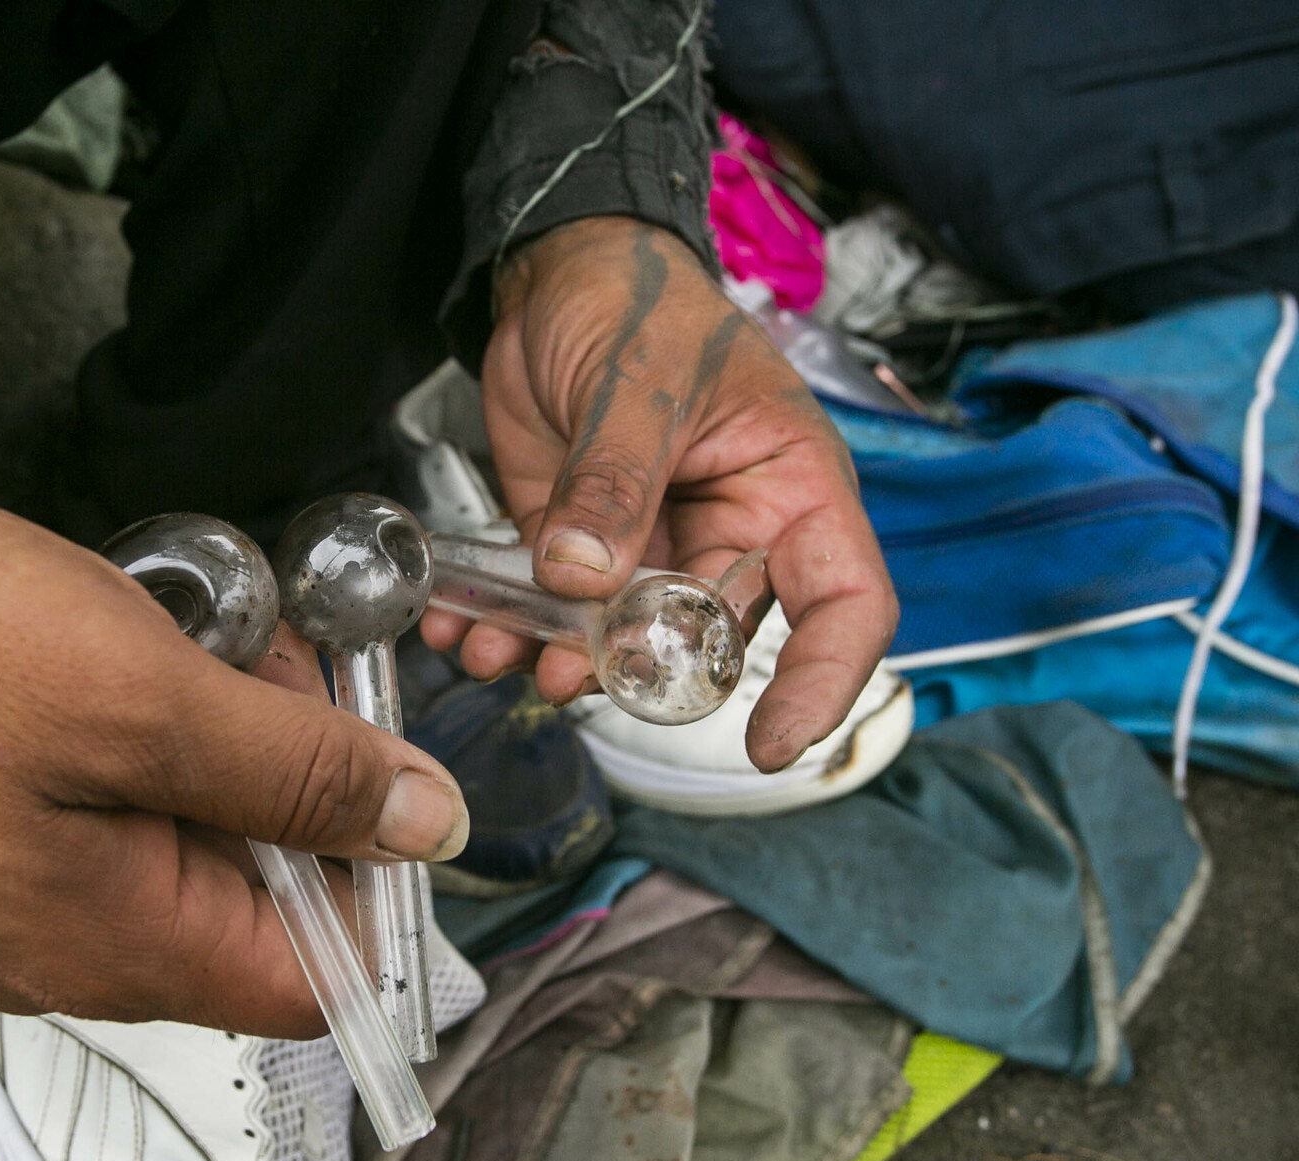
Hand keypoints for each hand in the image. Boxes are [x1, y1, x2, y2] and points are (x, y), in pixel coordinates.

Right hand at [0, 488, 467, 1037]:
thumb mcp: (137, 695)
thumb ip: (293, 771)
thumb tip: (429, 828)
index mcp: (116, 949)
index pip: (313, 977)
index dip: (375, 877)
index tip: (375, 759)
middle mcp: (63, 954)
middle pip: (245, 899)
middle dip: (287, 776)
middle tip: (269, 651)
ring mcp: (4, 897)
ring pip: (174, 839)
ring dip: (213, 739)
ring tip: (193, 630)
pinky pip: (97, 808)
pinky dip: (138, 733)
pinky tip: (121, 645)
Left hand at [423, 217, 896, 769]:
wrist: (560, 272)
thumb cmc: (639, 300)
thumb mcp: (638, 380)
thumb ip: (616, 478)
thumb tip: (586, 576)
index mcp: (790, 489)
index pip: (845, 605)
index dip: (823, 683)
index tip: (770, 743)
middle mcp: (731, 534)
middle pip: (712, 643)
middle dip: (642, 675)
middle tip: (569, 673)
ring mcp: (652, 549)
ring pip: (620, 644)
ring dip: (557, 661)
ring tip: (496, 651)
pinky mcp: (579, 549)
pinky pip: (551, 613)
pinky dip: (505, 628)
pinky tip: (461, 625)